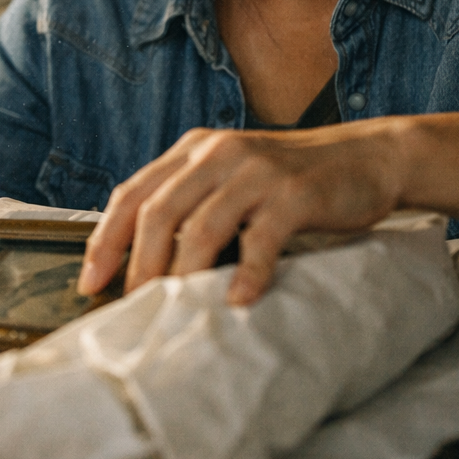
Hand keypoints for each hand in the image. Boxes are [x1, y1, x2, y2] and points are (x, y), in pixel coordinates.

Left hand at [77, 121, 402, 304]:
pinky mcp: (294, 194)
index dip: (105, 238)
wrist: (368, 156)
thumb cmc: (292, 178)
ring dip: (183, 274)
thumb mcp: (231, 175)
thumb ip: (191, 199)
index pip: (132, 193)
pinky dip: (246, 274)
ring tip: (176, 308)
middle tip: (131, 303)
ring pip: (201, 227)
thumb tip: (143, 257)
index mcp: (193, 150)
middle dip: (136, 263)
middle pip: (158, 212)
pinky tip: (238, 300)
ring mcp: (256, 172)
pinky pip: (260, 240)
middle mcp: (218, 154)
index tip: (90, 280)